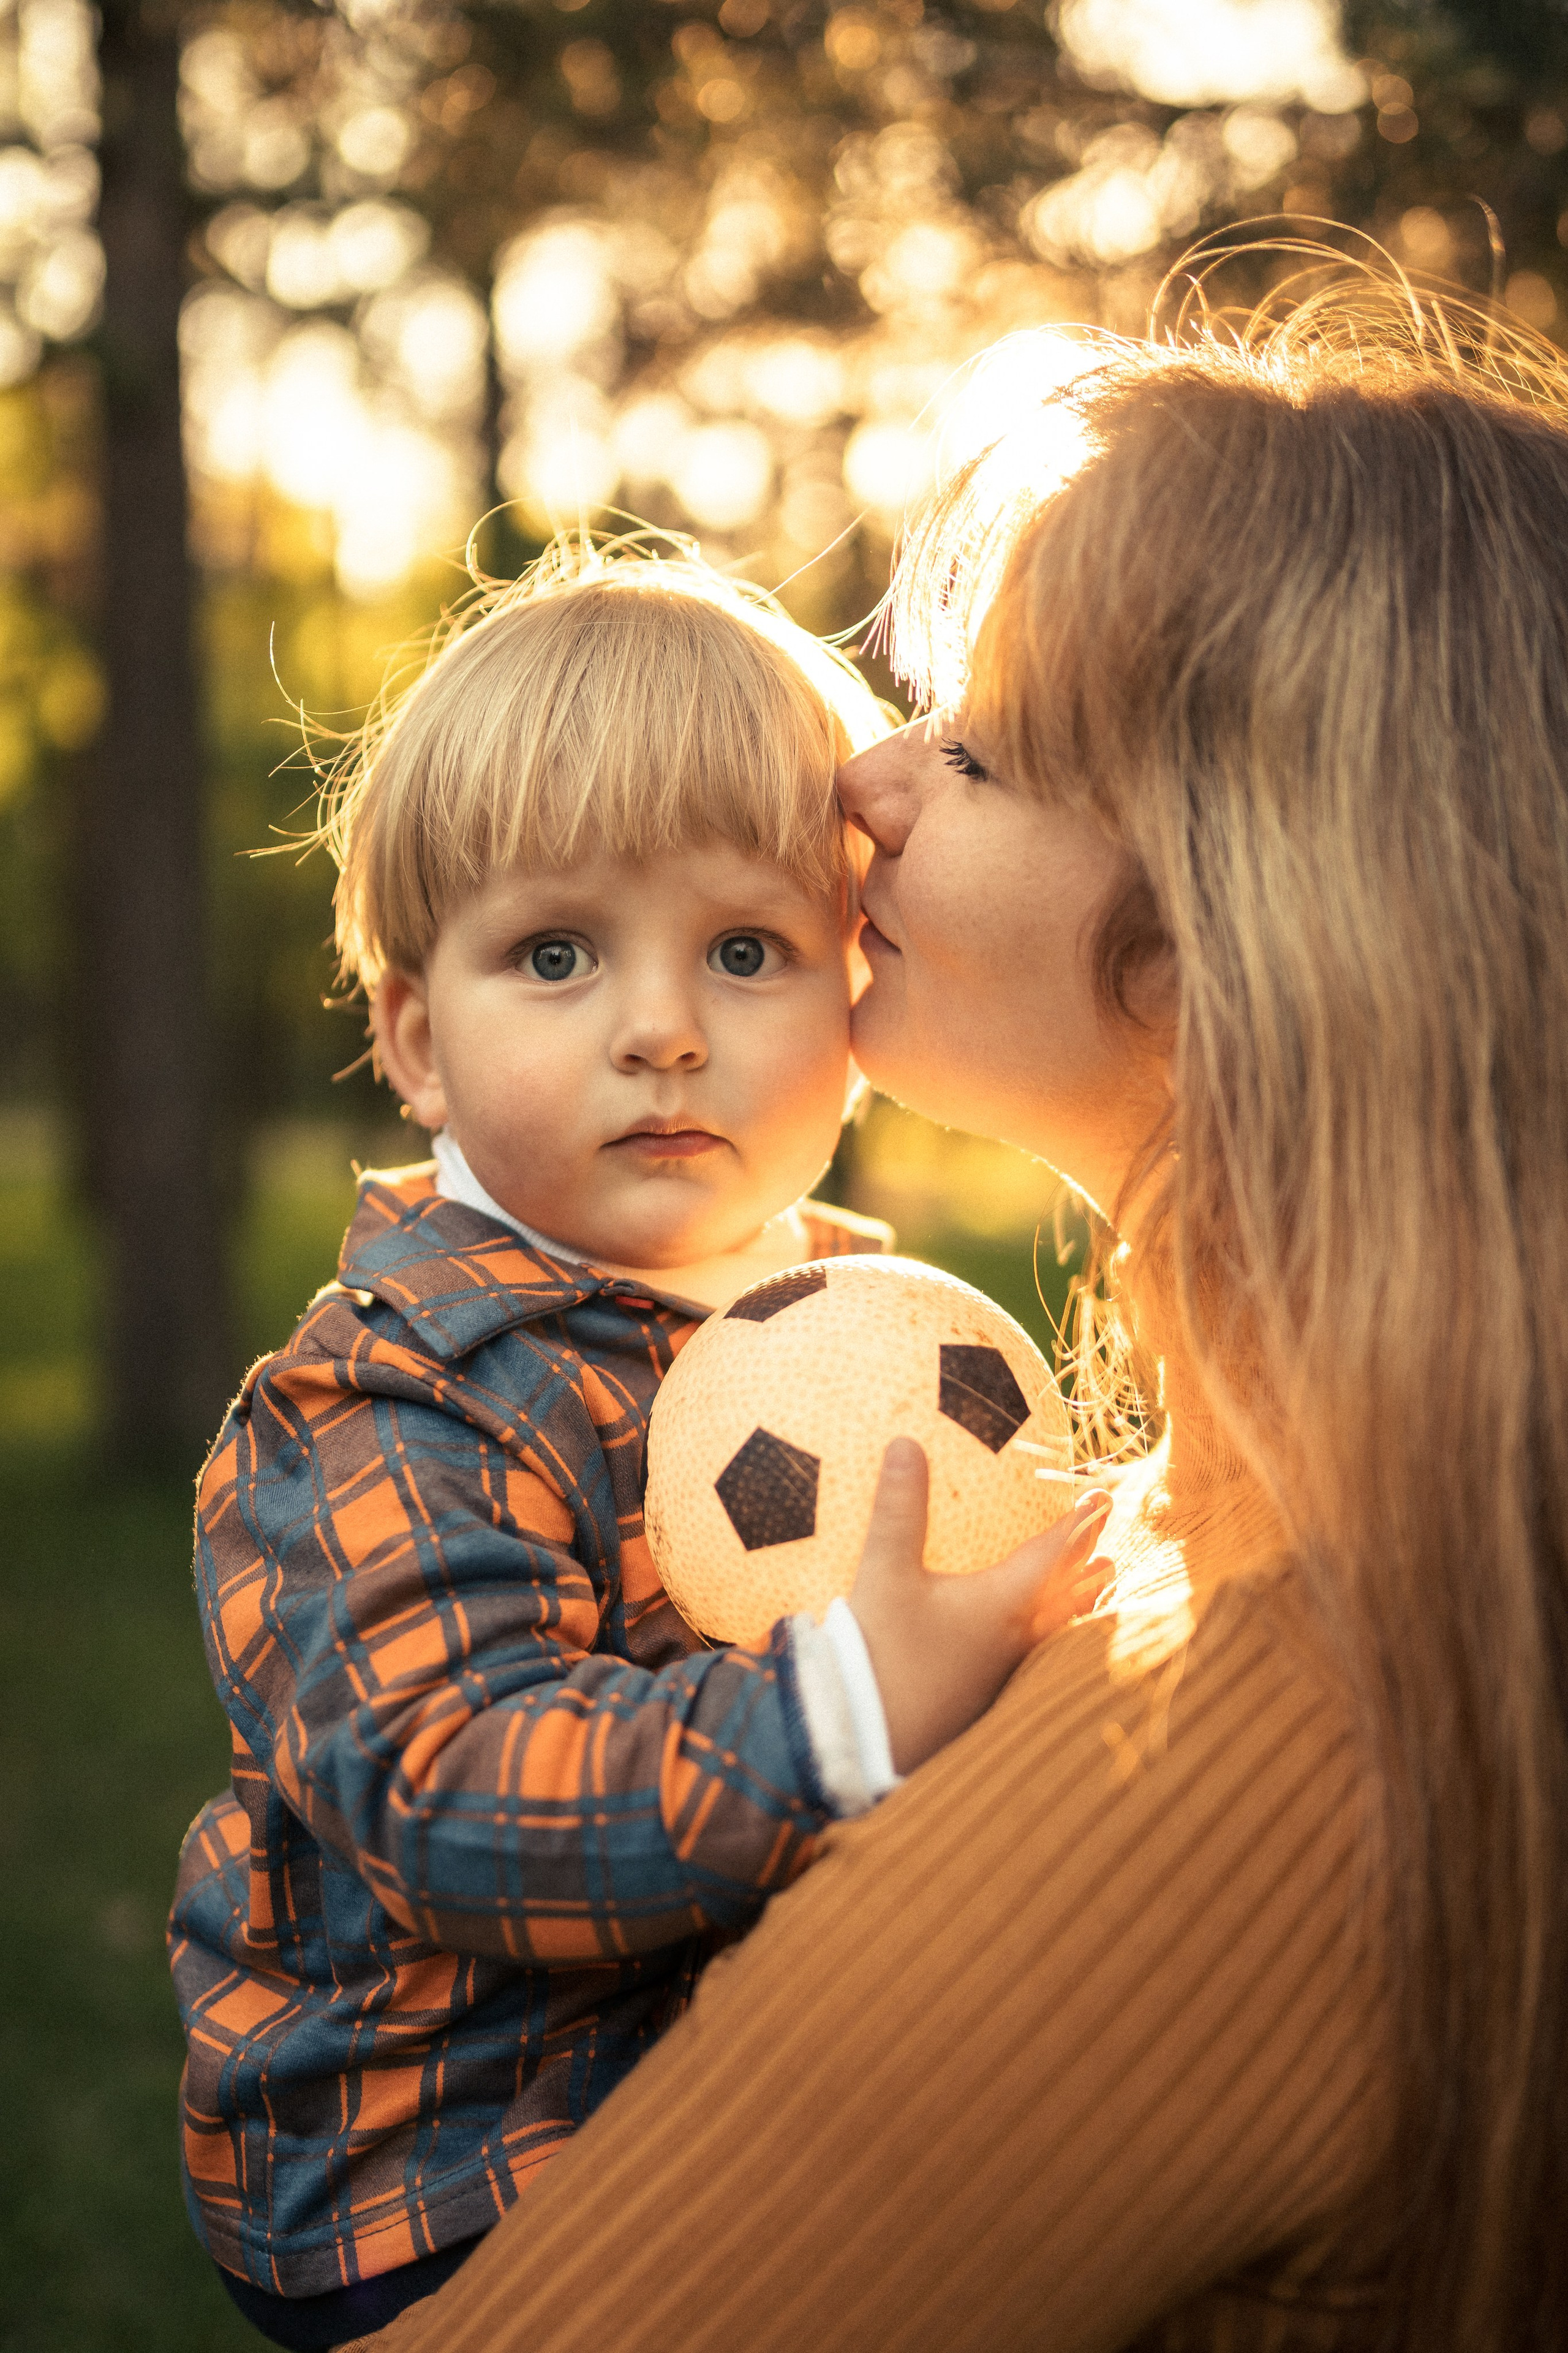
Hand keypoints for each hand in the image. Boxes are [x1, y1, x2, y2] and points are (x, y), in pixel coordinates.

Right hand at [848, 1438, 1113, 1775]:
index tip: (1103, 1501)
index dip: (1078, 1524)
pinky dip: (1052, 1632)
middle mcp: (1016, 1639)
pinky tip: (1037, 1640)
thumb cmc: (881, 1654)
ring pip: (1055, 1630)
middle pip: (1066, 1595)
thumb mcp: (885, 1573)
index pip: (1053, 1555)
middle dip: (1087, 1565)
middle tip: (1110, 1546)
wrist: (865, 1739)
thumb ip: (898, 1508)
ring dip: (1078, 1602)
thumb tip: (904, 1442)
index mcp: (1003, 1603)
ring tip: (1100, 1587)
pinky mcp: (984, 1697)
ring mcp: (1003, 1674)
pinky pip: (1036, 1655)